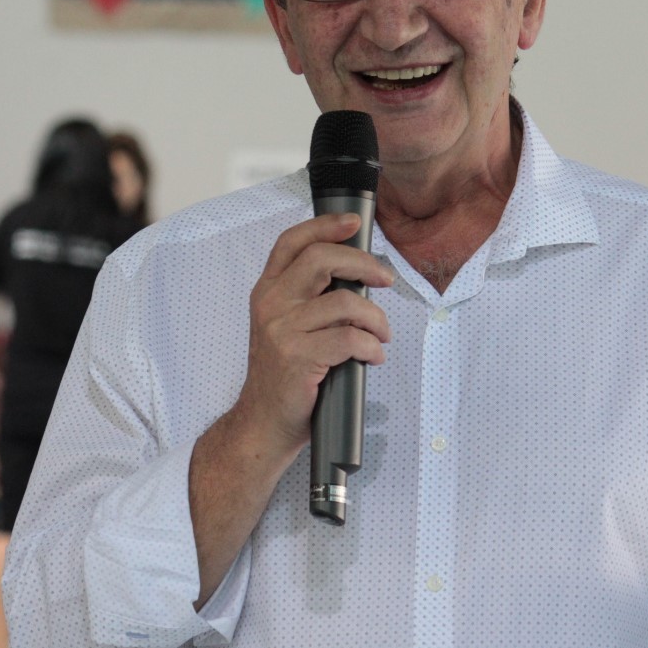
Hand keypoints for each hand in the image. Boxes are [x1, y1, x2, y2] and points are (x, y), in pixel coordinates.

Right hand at [236, 213, 392, 455]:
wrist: (262, 423)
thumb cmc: (283, 376)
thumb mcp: (285, 326)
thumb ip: (309, 298)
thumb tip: (358, 275)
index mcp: (267, 291)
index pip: (292, 242)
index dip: (325, 226)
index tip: (353, 223)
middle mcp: (270, 304)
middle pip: (322, 260)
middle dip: (363, 264)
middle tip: (385, 279)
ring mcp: (282, 331)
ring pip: (345, 303)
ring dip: (376, 318)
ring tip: (381, 333)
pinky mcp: (297, 358)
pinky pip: (350, 339)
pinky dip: (372, 347)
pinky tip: (373, 356)